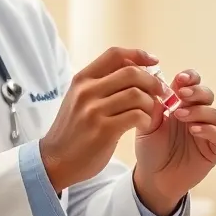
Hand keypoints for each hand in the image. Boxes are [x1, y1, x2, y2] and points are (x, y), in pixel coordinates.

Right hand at [39, 47, 166, 190]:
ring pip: (137, 94)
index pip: (114, 54)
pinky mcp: (103, 131)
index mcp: (82, 79)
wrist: (55, 160)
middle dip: (152, 81)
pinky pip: (136, 116)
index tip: (154, 62)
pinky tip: (145, 124)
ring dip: (151, 103)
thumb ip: (101, 84)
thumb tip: (135, 68)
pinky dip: (147, 119)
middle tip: (161, 92)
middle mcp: (86, 91)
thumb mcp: (79, 99)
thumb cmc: (73, 130)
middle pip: (130, 73)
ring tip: (152, 111)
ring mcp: (94, 111)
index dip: (138, 55)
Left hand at [132, 68, 215, 215]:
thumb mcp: (146, 125)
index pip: (192, 83)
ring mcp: (208, 131)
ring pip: (214, 113)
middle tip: (182, 94)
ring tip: (181, 115)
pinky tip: (193, 130)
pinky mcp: (214, 149)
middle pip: (207, 94)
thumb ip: (152, 105)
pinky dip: (208, 130)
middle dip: (196, 91)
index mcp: (182, 104)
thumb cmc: (150, 150)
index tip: (180, 79)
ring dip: (199, 111)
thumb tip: (155, 83)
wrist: (153, 179)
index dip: (190, 77)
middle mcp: (198, 114)